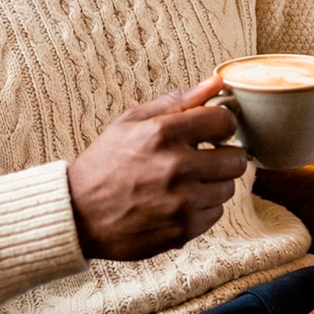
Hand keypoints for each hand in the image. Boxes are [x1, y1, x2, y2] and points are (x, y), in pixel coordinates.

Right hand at [67, 75, 248, 261]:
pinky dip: (202, 209)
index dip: (222, 125)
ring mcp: (181, 201)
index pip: (224, 121)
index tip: (213, 132)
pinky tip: (178, 204)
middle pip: (236, 159)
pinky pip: (216, 214)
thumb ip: (177, 101)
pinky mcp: (183, 230)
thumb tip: (217, 83)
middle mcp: (176, 167)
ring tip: (185, 184)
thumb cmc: (104, 164)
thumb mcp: (131, 122)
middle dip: (223, 157)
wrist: (78, 215)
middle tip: (202, 159)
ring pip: (228, 188)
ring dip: (212, 185)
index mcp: (162, 133)